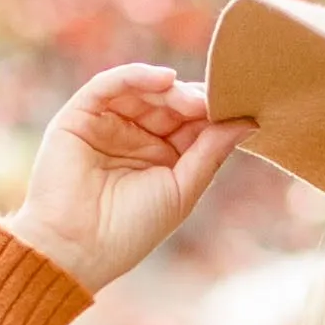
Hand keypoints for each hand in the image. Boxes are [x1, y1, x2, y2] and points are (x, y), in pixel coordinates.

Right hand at [6, 63, 240, 294]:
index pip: (189, 123)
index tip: (237, 106)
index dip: (212, 112)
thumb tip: (248, 121)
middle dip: (193, 99)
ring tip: (191, 100)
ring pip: (142, 90)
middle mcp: (133, 137)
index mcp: (159, 158)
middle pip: (168, 103)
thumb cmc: (130, 230)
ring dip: (169, 89)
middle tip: (215, 101)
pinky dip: (136, 76)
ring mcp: (105, 124)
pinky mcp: (79, 115)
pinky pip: (108, 85)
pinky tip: (163, 80)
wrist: (76, 248)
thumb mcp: (181, 190)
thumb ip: (210, 153)